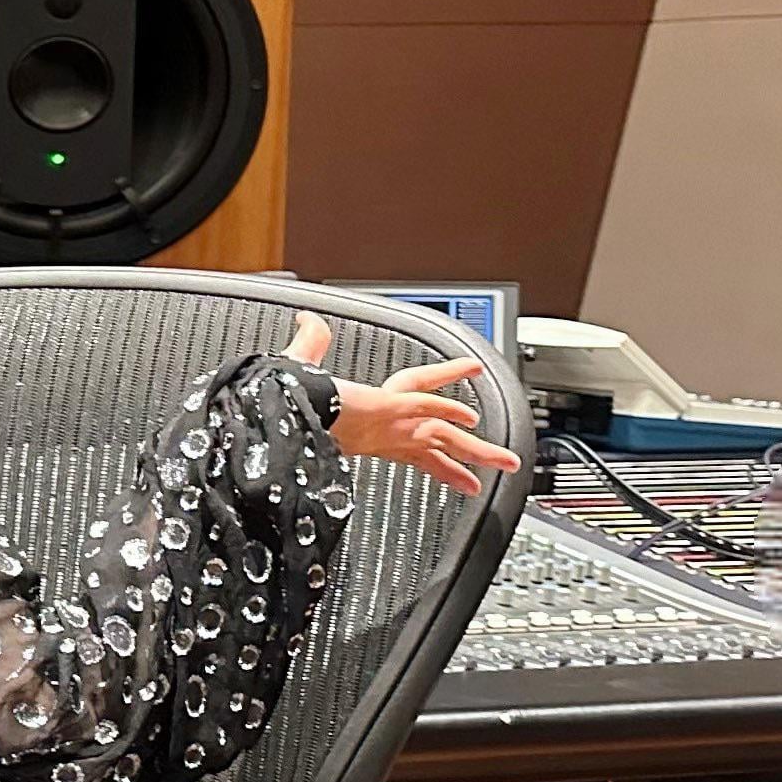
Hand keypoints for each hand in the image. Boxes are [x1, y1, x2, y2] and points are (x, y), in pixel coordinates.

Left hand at [290, 313, 521, 498]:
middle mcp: (385, 423)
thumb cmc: (285, 398)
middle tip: (503, 461)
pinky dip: (444, 408)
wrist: (276, 418)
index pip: (417, 406)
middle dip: (473, 448)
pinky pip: (424, 407)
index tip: (465, 413)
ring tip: (505, 462)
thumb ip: (310, 341)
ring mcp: (386, 422)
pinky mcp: (382, 413)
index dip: (443, 402)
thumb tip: (306, 318)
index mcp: (372, 413)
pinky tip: (467, 418)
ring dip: (475, 446)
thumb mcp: (301, 364)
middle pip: (441, 435)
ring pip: (442, 434)